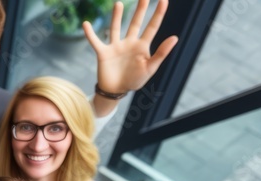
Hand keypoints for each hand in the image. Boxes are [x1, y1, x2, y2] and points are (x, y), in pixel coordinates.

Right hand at [85, 0, 177, 114]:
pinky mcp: (103, 53)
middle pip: (136, 23)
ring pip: (116, 28)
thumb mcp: (150, 68)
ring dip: (117, 17)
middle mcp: (129, 43)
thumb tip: (175, 37)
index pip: (152, 27)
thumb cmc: (134, 80)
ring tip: (119, 4)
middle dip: (140, 10)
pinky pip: (96, 41)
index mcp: (142, 46)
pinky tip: (86, 24)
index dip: (158, 14)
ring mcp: (116, 47)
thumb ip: (161, 53)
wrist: (116, 91)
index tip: (163, 0)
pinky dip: (90, 34)